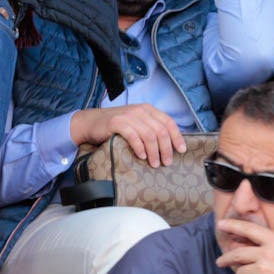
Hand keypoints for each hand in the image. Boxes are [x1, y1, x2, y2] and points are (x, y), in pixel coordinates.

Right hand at [70, 104, 186, 166]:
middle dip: (166, 148)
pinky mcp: (117, 123)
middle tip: (166, 162)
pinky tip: (141, 156)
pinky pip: (133, 136)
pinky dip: (139, 147)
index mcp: (148, 109)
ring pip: (149, 134)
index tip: (181, 150)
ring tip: (154, 163)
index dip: (177, 136)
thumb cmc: (116, 126)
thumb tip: (169, 145)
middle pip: (160, 130)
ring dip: (154, 151)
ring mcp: (128, 116)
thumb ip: (150, 128)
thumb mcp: (136, 123)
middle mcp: (140, 110)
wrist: (91, 122)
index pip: (168, 122)